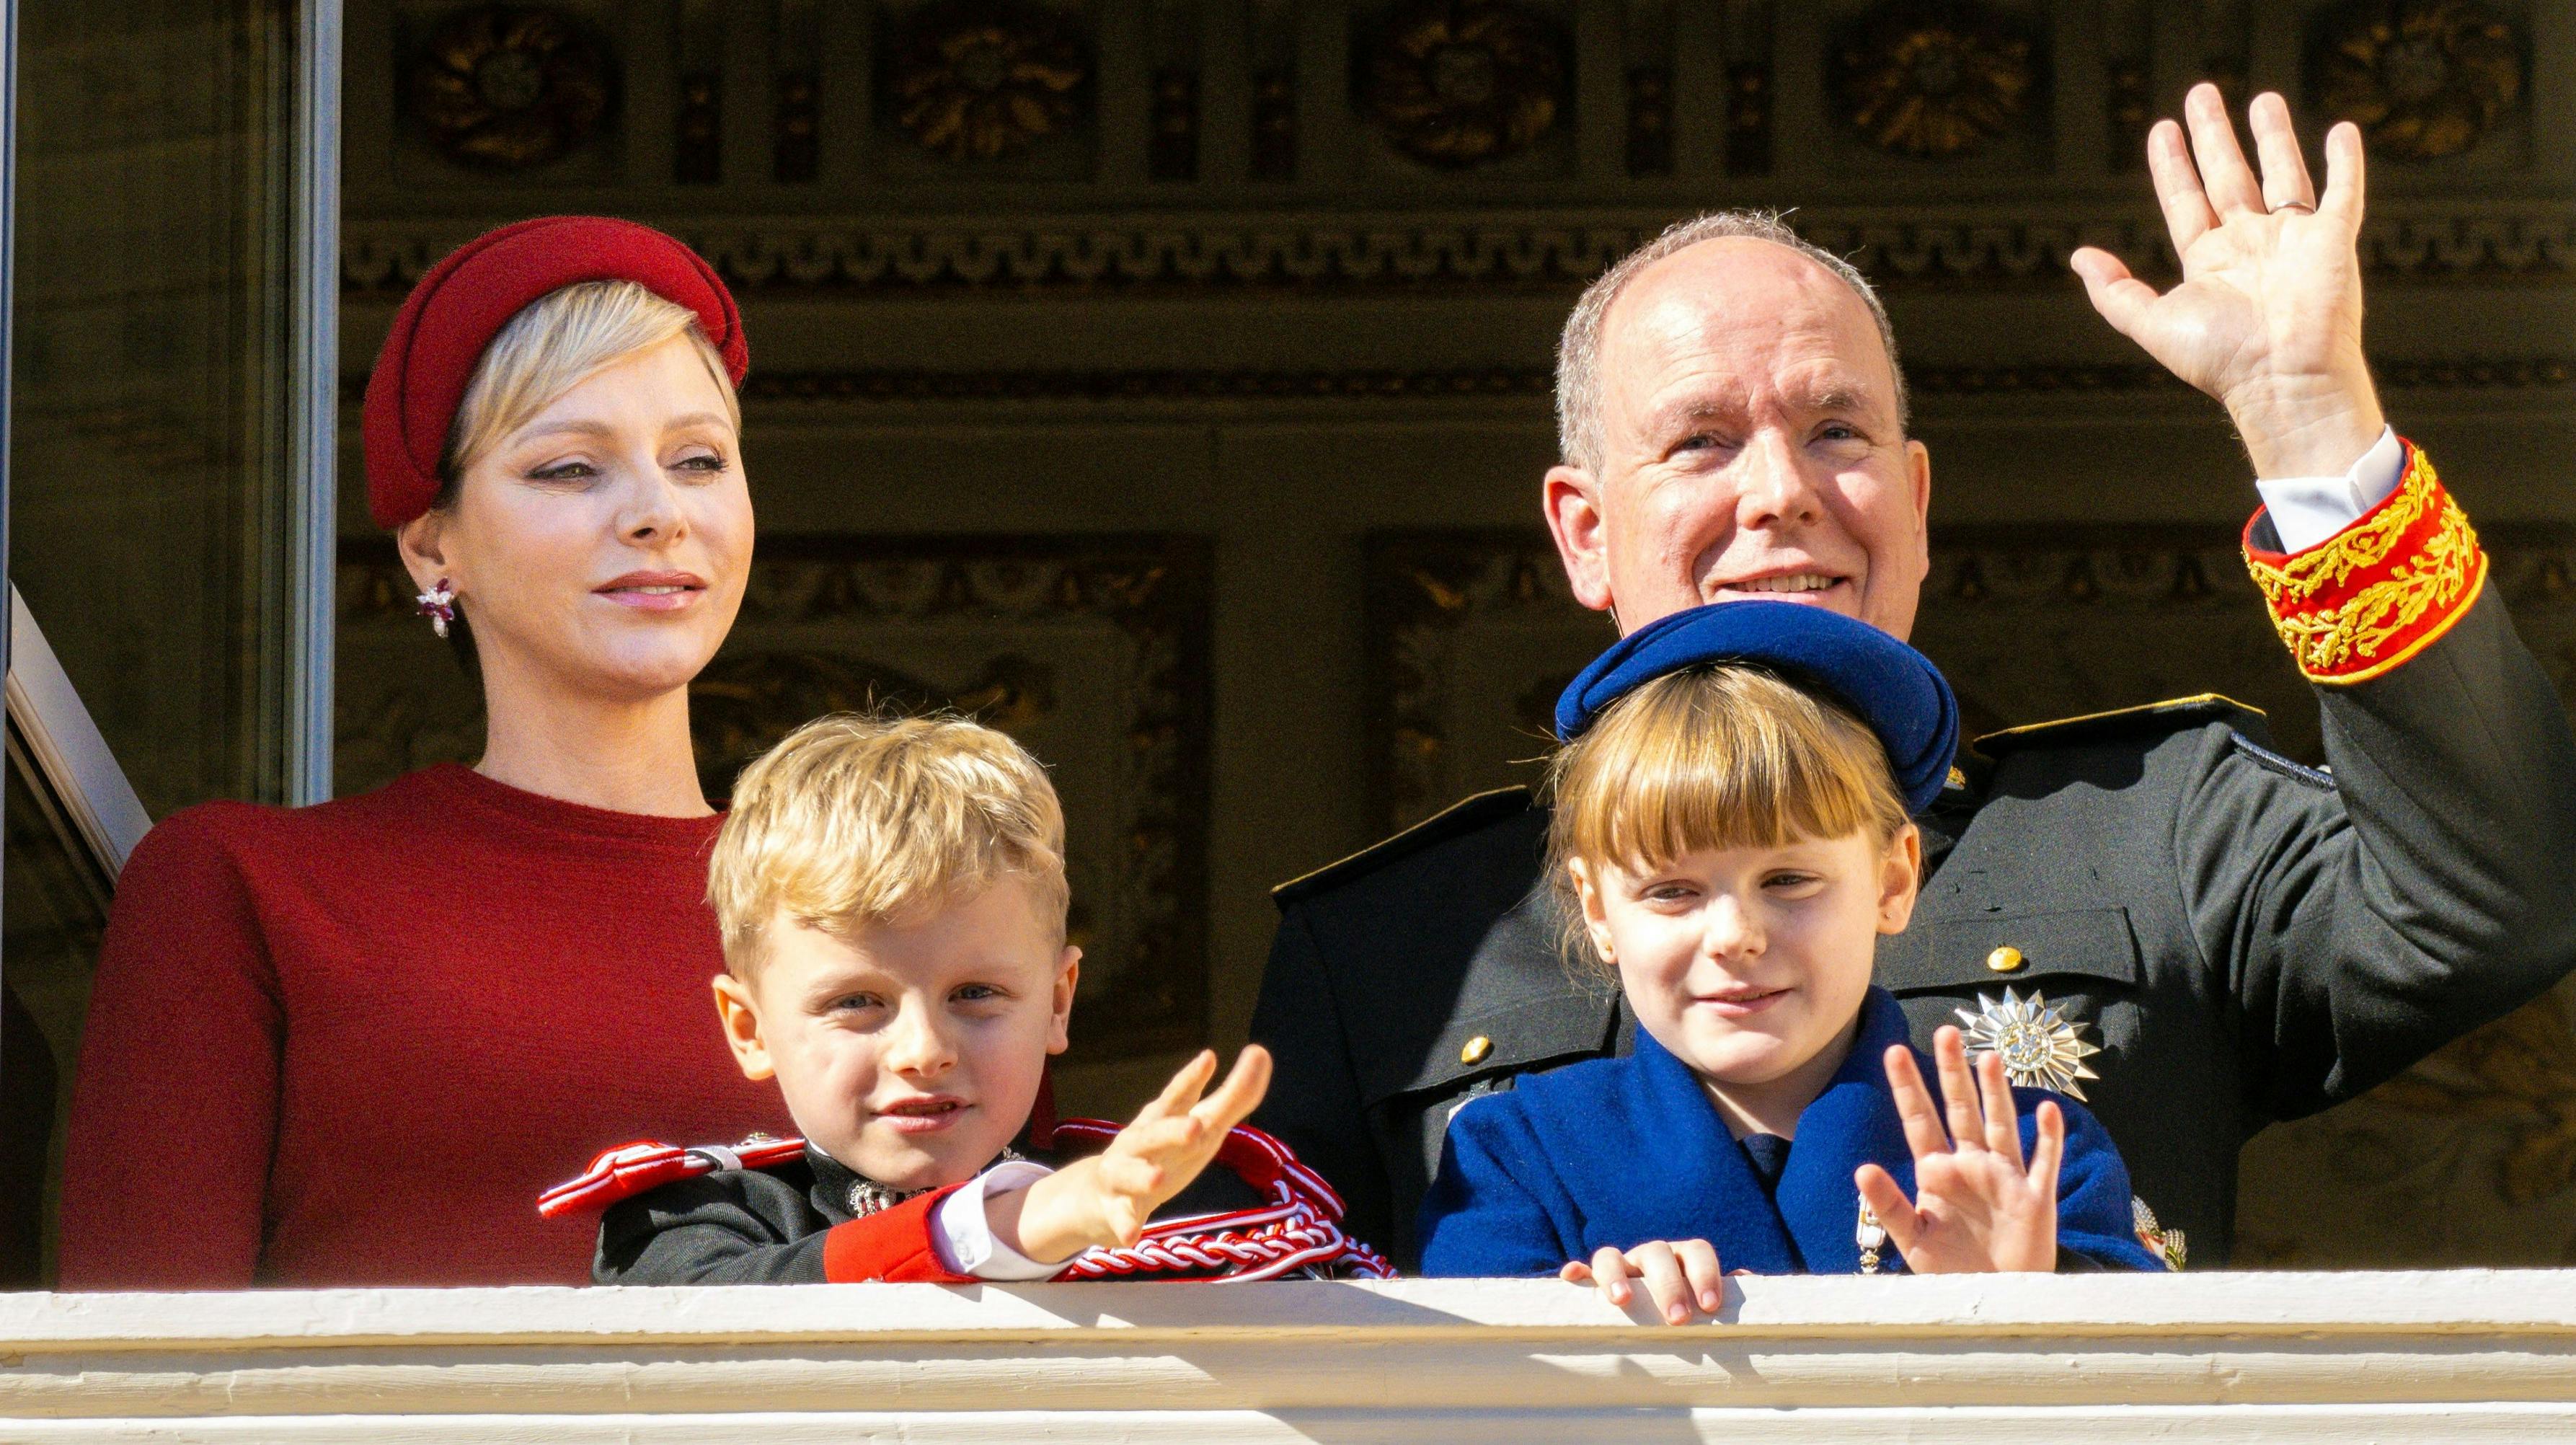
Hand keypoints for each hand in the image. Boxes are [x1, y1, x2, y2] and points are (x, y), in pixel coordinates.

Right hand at [990, 1045, 1272, 1264]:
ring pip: (1129, 1173)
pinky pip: (1120, 1219)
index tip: (1208, 1059)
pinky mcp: (1116, 1210)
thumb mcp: (1199, 1125)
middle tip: (1196, 1127)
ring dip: (1143, 1175)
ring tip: (1158, 1179)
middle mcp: (1139, 1143)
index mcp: (1161, 1120)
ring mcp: (1123, 1175)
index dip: (1191, 1079)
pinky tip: (1132, 1237)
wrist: (1101, 1194)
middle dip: (1172, 1130)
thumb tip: (1261, 1052)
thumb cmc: (1163, 1152)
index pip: (1177, 1097)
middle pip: (1154, 1133)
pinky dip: (1125, 1226)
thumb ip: (1233, 1095)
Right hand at [1560, 1239, 1726, 1323]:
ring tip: (1622, 1301)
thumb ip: (1731, 1293)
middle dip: (1668, 1284)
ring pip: (1612, 1255)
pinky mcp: (1596, 1279)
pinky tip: (1572, 1276)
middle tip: (1678, 1319)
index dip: (1705, 1274)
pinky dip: (1577, 1270)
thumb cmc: (1690, 1308)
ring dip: (1616, 1274)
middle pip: (1657, 1253)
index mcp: (1684, 1258)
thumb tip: (1747, 1279)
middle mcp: (1652, 1256)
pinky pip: (1583, 1269)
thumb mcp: (1709, 1299)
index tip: (1710, 1306)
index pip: (1697, 1251)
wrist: (1657, 1313)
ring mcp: (1623, 1266)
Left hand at [1854, 1026, 2063, 1273]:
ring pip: (2000, 1126)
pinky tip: (2048, 1110)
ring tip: (1990, 1057)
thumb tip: (1861, 1168)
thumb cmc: (1950, 1268)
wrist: (1994, 1301)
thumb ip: (1887, 1205)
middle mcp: (1971, 1165)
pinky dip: (2048, 1138)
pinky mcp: (2035, 1200)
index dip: (1908, 1087)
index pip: (1919, 1120)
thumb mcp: (1911, 1238)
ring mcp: (2005, 1179)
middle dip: (1953, 1073)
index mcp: (1937, 1172)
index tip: (1892, 1051)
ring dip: (1997, 1093)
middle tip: (1946, 1032)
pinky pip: (2044, 1163)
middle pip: (1961, 1110)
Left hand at [2070, 83, 2385, 478]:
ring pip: (2283, 174)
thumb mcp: (2153, 323)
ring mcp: (2293, 240)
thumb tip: (2079, 257)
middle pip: (2229, 176)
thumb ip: (2114, 293)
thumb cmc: (2220, 360)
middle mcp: (2250, 245)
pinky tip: (2341, 131)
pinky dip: (2345, 162)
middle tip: (2202, 93)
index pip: (2186, 200)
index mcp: (2209, 262)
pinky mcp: (2333, 241)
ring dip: (2274, 137)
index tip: (2162, 128)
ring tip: (2264, 99)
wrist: (2283, 380)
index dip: (2173, 165)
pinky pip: (2343, 192)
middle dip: (2214, 136)